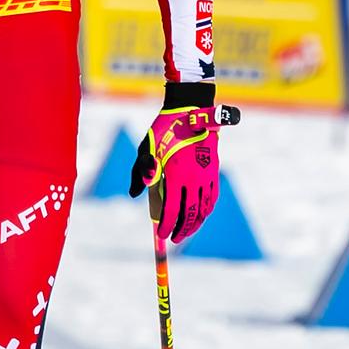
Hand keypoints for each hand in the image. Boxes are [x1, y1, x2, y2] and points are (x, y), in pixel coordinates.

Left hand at [129, 102, 224, 245]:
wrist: (192, 110)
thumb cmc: (164, 129)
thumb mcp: (145, 148)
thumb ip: (139, 172)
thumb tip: (134, 194)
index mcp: (176, 175)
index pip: (171, 210)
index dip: (166, 226)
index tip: (162, 235)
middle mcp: (194, 179)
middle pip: (190, 214)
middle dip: (181, 229)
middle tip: (174, 238)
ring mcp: (207, 175)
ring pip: (204, 208)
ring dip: (195, 223)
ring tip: (186, 232)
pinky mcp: (214, 170)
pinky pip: (212, 197)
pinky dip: (207, 210)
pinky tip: (201, 215)